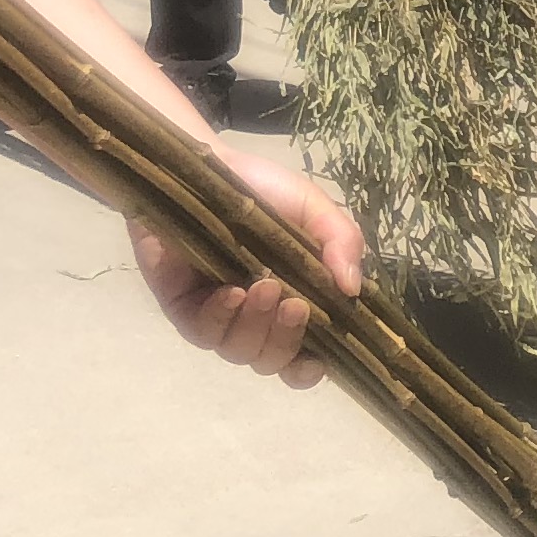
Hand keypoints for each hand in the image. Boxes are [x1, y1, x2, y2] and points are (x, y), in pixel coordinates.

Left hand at [131, 142, 354, 388]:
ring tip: (263, 287)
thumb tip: (353, 290)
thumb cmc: (259, 188)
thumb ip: (342, 241)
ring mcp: (219, 316)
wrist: (200, 167)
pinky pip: (204, 334)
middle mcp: (256, 317)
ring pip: (240, 352)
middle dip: (287, 340)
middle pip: (273, 360)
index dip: (311, 370)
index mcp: (292, 300)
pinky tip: (231, 293)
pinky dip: (222, 318)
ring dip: (256, 327)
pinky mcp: (183, 309)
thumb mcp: (313, 208)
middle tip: (295, 305)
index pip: (303, 357)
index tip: (321, 360)